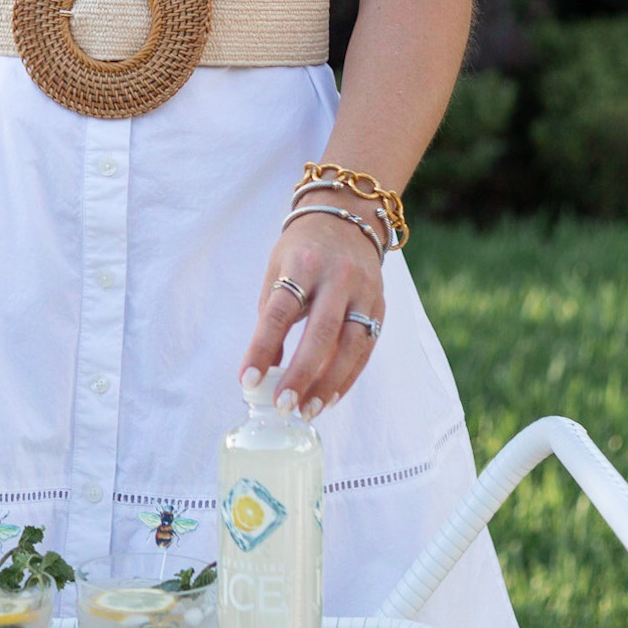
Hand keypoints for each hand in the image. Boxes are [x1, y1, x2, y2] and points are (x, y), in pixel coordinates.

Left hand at [238, 210, 384, 419]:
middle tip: (283, 405)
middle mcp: (338, 276)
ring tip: (308, 410)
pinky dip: (349, 375)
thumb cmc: (302, 249)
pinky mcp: (380, 305)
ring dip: (329, 383)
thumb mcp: (277, 268)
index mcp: (303, 263)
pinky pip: (366, 347)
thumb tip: (264, 368)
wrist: (347, 217)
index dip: (263, 347)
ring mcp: (364, 291)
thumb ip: (271, 315)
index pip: (280, 311)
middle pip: (321, 331)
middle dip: (302, 373)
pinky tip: (331, 397)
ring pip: (351, 345)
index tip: (247, 380)